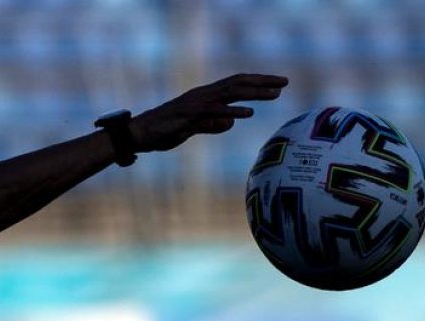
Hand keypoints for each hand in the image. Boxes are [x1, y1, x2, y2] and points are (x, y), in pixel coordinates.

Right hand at [129, 73, 288, 151]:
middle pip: (238, 83)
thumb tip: (231, 123)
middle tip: (284, 82)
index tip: (278, 85)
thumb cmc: (163, 131)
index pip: (236, 85)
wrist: (139, 134)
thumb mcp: (193, 129)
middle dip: (262, 82)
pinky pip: (214, 112)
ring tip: (274, 94)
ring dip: (254, 92)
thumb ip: (211, 125)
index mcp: (205, 97)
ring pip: (230, 93)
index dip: (257, 83)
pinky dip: (232, 112)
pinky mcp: (190, 115)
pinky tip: (248, 114)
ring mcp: (196, 103)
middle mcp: (203, 95)